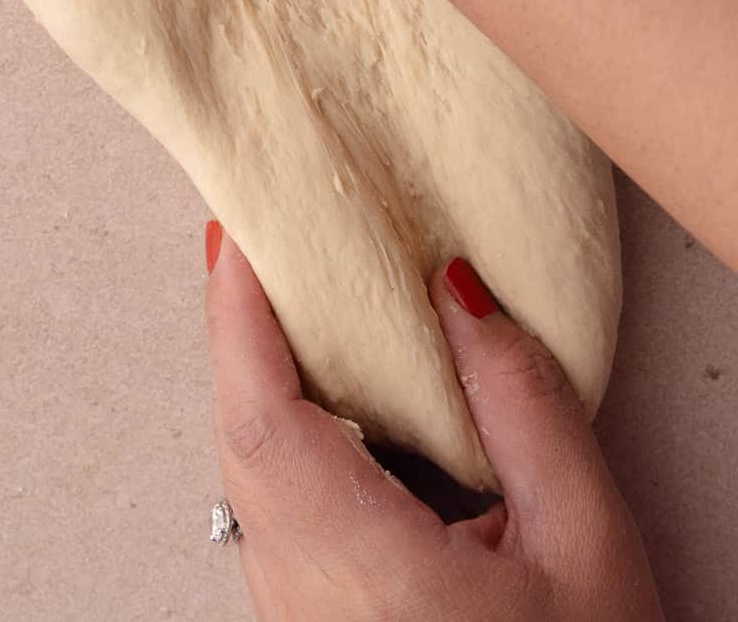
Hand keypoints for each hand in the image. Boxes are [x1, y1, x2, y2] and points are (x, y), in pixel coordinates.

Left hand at [205, 226, 663, 620]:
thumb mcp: (586, 541)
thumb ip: (523, 404)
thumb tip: (456, 288)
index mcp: (367, 573)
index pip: (264, 423)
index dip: (238, 319)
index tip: (241, 239)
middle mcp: (303, 598)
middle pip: (239, 437)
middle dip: (240, 328)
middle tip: (260, 242)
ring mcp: (291, 614)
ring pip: (244, 470)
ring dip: (254, 376)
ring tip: (283, 295)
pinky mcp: (302, 617)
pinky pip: (265, 504)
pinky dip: (278, 427)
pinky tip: (312, 387)